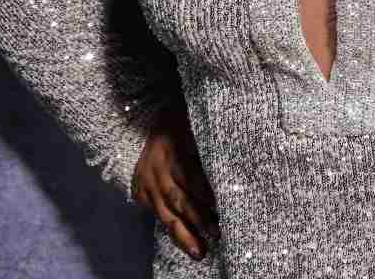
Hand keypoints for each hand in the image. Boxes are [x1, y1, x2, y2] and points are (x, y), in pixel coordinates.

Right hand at [130, 100, 219, 260]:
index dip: (205, 191)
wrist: (135, 127)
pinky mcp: (140, 194)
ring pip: (166, 214)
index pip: (190, 174)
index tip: (222, 206)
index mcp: (171, 146)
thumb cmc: (178, 123)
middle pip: (179, 198)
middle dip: (199, 218)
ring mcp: (146, 183)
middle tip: (218, 232)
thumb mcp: (192, 121)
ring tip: (202, 252)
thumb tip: (240, 155)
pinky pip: (158, 217)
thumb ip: (210, 138)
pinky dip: (174, 231)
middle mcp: (156, 167)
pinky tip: (189, 244)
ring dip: (185, 234)